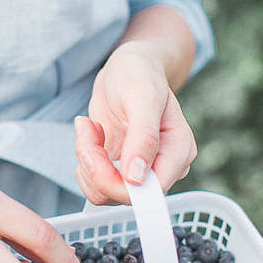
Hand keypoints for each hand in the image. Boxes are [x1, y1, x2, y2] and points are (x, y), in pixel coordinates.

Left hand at [74, 40, 196, 203]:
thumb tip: (137, 178)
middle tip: (87, 131)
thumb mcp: (142, 98)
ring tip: (88, 127)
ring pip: (103, 190)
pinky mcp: (118, 167)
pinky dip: (84, 157)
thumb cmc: (139, 74)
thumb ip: (143, 139)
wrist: (126, 67)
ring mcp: (138, 169)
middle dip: (95, 166)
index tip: (95, 153)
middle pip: (122, 194)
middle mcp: (161, 166)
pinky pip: (94, 180)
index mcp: (178, 152)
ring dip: (86, 159)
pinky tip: (90, 131)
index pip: (151, 192)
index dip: (117, 183)